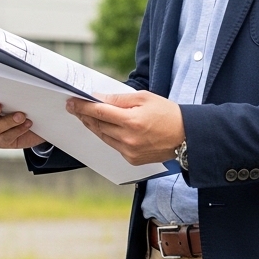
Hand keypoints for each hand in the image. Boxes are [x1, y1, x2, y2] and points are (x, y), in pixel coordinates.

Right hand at [0, 89, 45, 149]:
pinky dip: (16, 131)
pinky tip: (28, 124)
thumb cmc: (33, 102)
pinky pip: (4, 138)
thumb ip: (22, 83)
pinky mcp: (2, 141)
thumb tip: (27, 65)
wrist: (45, 123)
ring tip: (22, 116)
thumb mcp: (29, 91)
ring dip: (7, 122)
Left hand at [67, 92, 184, 165]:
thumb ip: (119, 99)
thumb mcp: (144, 98)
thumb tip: (99, 98)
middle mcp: (128, 139)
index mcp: (131, 121)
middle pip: (98, 125)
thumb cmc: (168, 113)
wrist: (187, 136)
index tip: (72, 102)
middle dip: (84, 115)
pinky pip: (113, 146)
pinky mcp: (132, 160)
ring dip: (92, 125)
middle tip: (74, 107)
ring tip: (85, 116)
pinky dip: (106, 136)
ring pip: (103, 136)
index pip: (99, 112)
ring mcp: (129, 151)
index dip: (83, 106)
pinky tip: (103, 128)